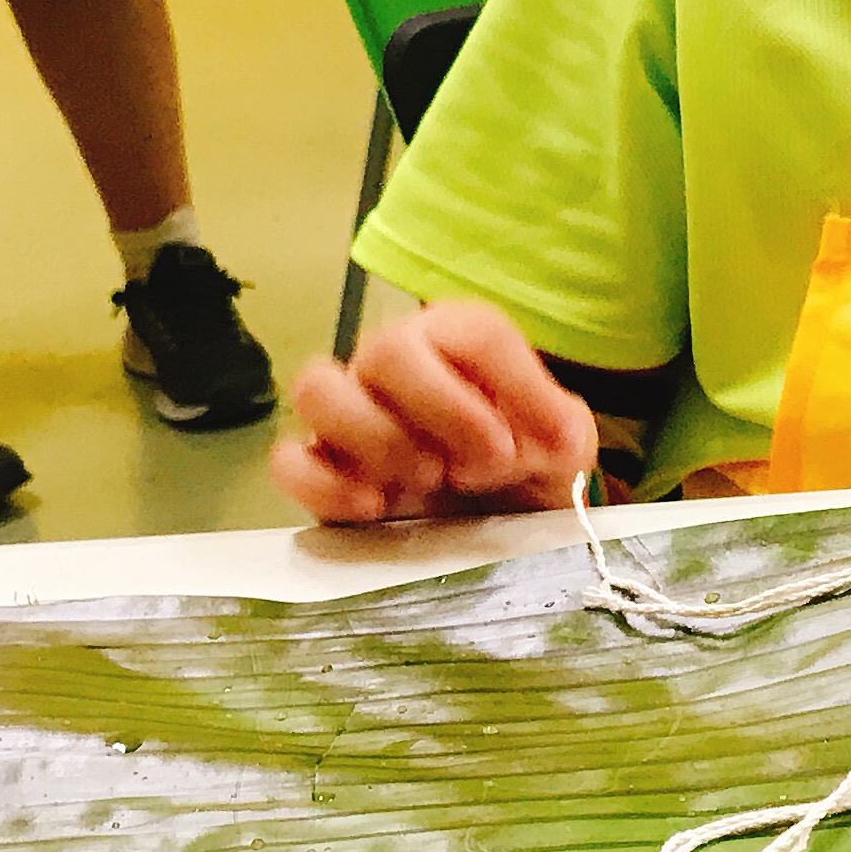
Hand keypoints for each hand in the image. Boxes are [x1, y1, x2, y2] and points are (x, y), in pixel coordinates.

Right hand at [271, 297, 596, 522]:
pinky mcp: (318, 467)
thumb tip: (553, 440)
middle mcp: (394, 361)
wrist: (498, 516)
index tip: (545, 444)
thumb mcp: (562, 446)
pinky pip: (289, 460)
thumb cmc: (526, 462)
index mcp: (459, 339)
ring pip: (318, 389)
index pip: (476, 334)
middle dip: (443, 411)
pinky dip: (324, 484)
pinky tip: (374, 507)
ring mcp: (347, 409)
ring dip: (377, 438)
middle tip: (485, 464)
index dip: (514, 387)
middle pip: (387, 350)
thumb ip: (560, 431)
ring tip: (428, 479)